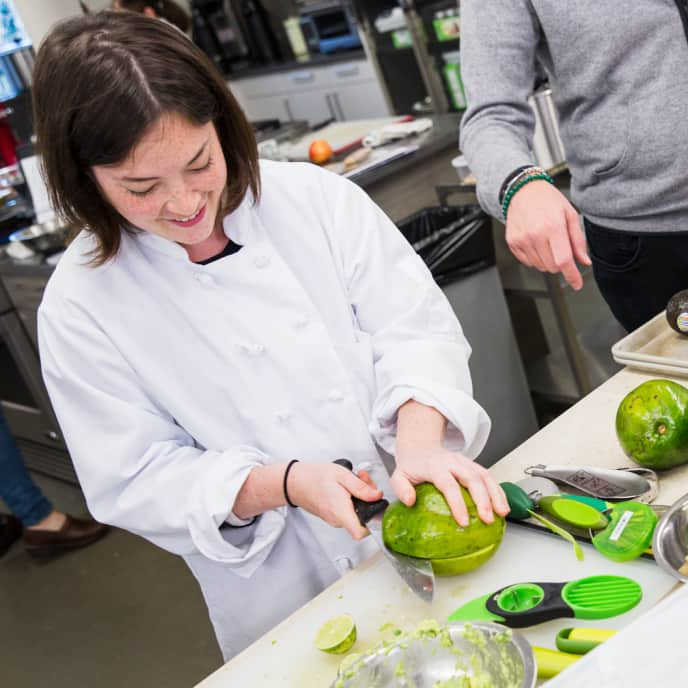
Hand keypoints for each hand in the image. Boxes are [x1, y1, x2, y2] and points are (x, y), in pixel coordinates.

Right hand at [286, 461, 382, 539]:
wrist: (294, 481)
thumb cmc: (313, 477)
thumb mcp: (341, 475)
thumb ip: (360, 487)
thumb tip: (376, 495)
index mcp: (340, 511)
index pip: (361, 532)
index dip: (373, 523)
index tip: (376, 507)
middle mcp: (337, 519)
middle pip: (362, 519)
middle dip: (368, 499)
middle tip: (365, 480)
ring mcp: (333, 519)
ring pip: (355, 514)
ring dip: (360, 497)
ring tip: (355, 479)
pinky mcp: (331, 515)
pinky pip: (346, 511)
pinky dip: (351, 499)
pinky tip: (347, 486)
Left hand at [391, 446, 509, 527]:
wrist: (420, 446)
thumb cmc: (412, 465)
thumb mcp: (398, 475)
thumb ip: (401, 488)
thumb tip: (410, 501)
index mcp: (435, 466)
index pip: (449, 485)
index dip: (458, 504)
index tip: (464, 521)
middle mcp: (453, 462)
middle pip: (472, 478)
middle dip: (483, 499)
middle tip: (487, 519)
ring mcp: (465, 462)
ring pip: (484, 475)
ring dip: (496, 494)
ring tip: (502, 513)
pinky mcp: (472, 465)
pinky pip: (488, 476)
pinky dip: (498, 490)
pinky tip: (502, 505)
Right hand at [506, 180, 590, 289]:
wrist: (522, 191)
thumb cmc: (547, 200)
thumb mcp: (570, 215)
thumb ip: (578, 240)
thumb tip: (584, 261)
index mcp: (553, 227)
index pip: (563, 260)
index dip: (572, 276)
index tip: (576, 284)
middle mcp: (535, 235)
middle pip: (552, 267)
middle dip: (560, 263)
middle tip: (560, 248)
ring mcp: (522, 240)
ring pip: (540, 266)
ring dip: (547, 260)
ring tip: (546, 242)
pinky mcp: (513, 243)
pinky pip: (528, 262)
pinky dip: (535, 257)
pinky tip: (536, 242)